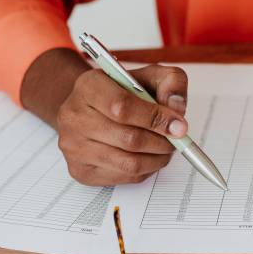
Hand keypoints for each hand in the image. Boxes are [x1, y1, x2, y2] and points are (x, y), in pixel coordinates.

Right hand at [56, 64, 188, 185]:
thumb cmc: (123, 92)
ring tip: (165, 148)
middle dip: (162, 142)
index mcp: (88, 87)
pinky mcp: (80, 170)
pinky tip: (149, 156)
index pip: (122, 107)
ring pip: (129, 163)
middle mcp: (73, 117)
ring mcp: (73, 146)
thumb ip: (170, 81)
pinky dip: (145, 169)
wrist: (92, 109)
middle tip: (176, 139)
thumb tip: (176, 107)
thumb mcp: (149, 76)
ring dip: (157, 158)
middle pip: (129, 139)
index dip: (156, 119)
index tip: (179, 125)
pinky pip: (124, 177)